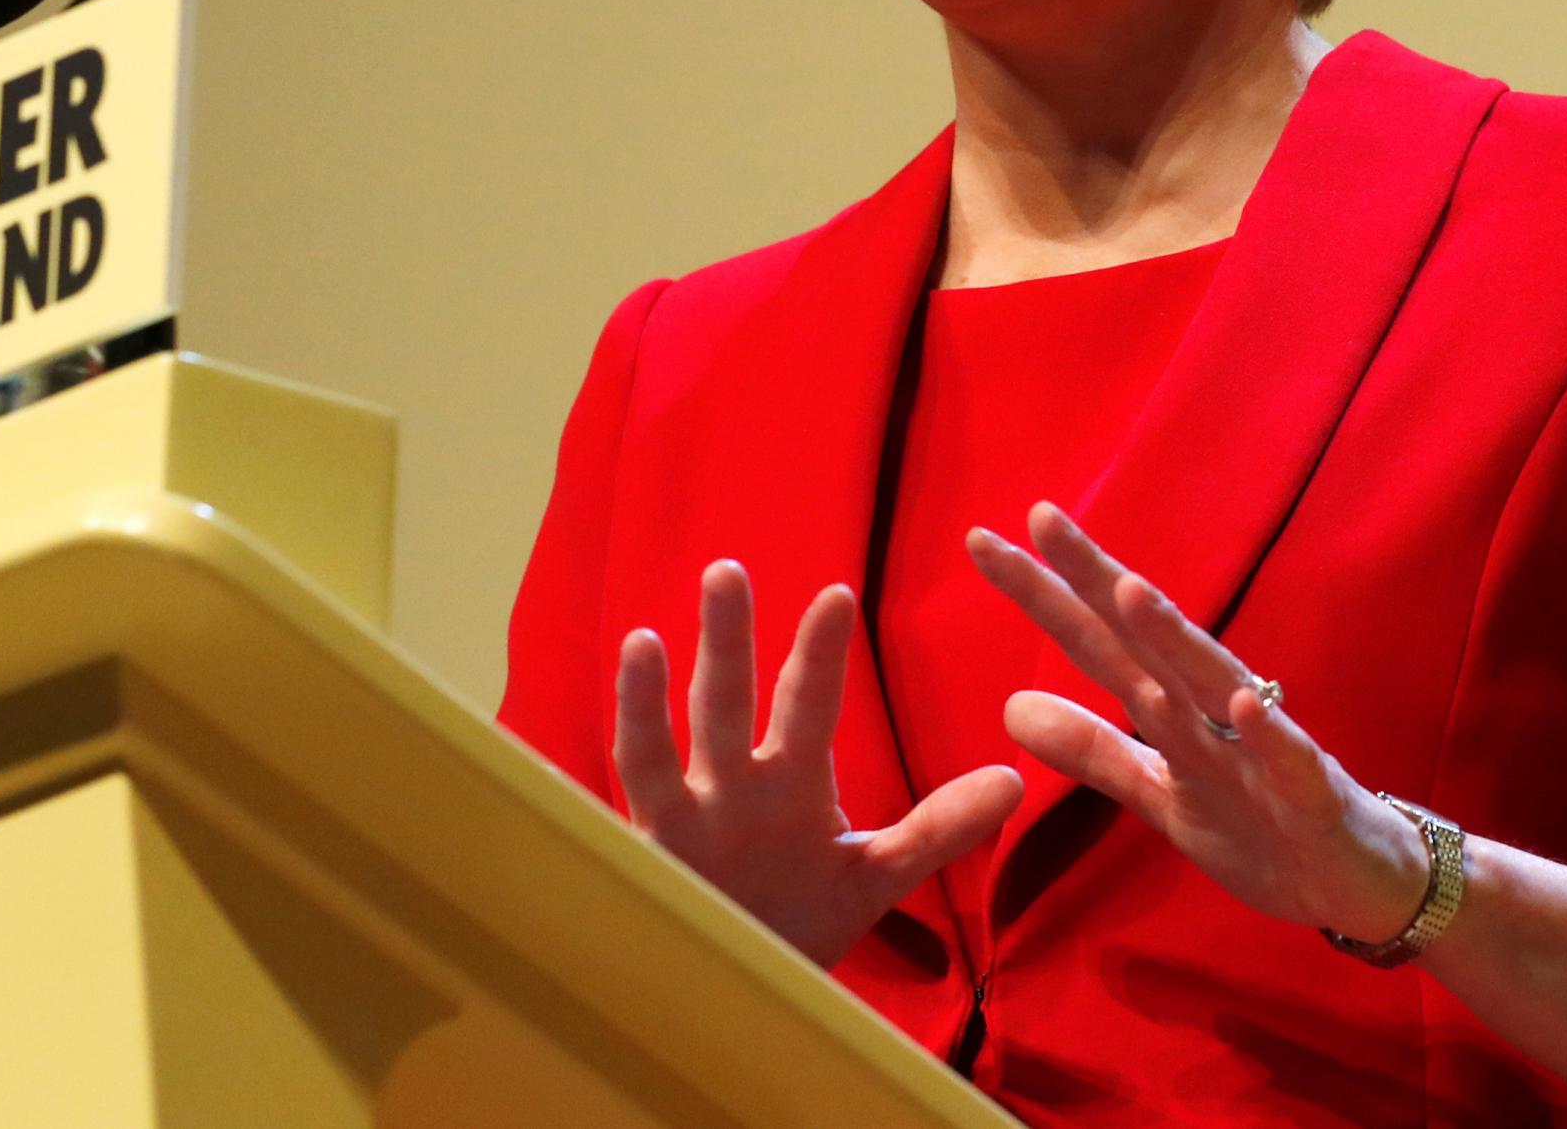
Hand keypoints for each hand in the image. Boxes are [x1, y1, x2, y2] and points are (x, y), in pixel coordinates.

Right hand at [614, 558, 1023, 967]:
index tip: (838, 595)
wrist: (742, 994)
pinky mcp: (645, 870)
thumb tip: (1013, 782)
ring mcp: (682, 825)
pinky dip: (585, 798)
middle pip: (727, 704)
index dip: (820, 654)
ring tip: (642, 642)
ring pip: (657, 753)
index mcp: (790, 779)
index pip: (809, 704)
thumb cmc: (802, 917)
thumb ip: (938, 828)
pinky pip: (614, 829)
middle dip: (728, 643)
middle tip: (728, 571)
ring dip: (647, 701)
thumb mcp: (875, 872)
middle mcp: (731, 787)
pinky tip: (553, 767)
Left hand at [967, 502, 1429, 943]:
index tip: (982, 542)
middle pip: (1141, 638)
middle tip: (1041, 516)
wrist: (1359, 884)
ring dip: (1171, 636)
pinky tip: (1239, 702)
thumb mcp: (1161, 791)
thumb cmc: (1259, 825)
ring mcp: (1262, 749)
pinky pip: (1288, 759)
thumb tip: (1008, 705)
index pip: (1095, 639)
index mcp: (1172, 706)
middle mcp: (1211, 710)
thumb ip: (1092, 750)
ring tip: (1125, 588)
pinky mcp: (1310, 795)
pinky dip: (1266, 731)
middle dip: (1092, 577)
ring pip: (1210, 683)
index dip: (1043, 593)